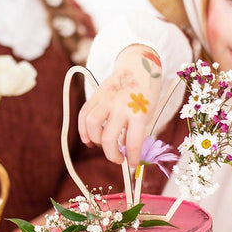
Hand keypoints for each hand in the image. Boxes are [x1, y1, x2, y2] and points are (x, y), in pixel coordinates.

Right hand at [78, 44, 161, 167]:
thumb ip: (136, 132)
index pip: (132, 144)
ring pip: (91, 126)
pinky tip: (89, 139)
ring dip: (96, 141)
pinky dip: (83, 130)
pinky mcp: (96, 95)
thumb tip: (126, 154)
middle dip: (112, 155)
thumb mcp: (147, 114)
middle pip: (108, 139)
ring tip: (103, 145)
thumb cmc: (146, 94)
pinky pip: (84, 115)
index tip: (132, 164)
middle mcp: (120, 106)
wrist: (139, 67)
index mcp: (138, 112)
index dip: (132, 159)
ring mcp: (106, 100)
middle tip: (118, 159)